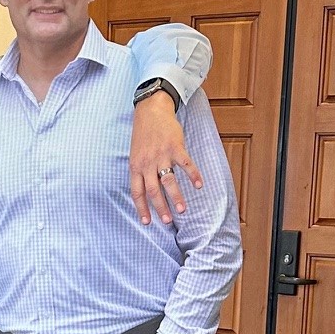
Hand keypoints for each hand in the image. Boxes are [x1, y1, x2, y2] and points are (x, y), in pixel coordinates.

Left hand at [130, 92, 203, 227]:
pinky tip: (199, 185)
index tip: (147, 222)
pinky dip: (193, 175)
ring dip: (176, 196)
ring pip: (169, 180)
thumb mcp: (135, 155)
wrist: (150, 111)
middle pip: (153, 190)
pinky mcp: (176, 147)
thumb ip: (140, 172)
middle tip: (168, 221)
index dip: (141, 208)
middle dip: (160, 208)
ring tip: (183, 209)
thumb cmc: (143, 135)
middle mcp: (148, 163)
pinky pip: (186, 164)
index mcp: (136, 167)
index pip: (137, 192)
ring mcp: (162, 155)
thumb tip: (147, 193)